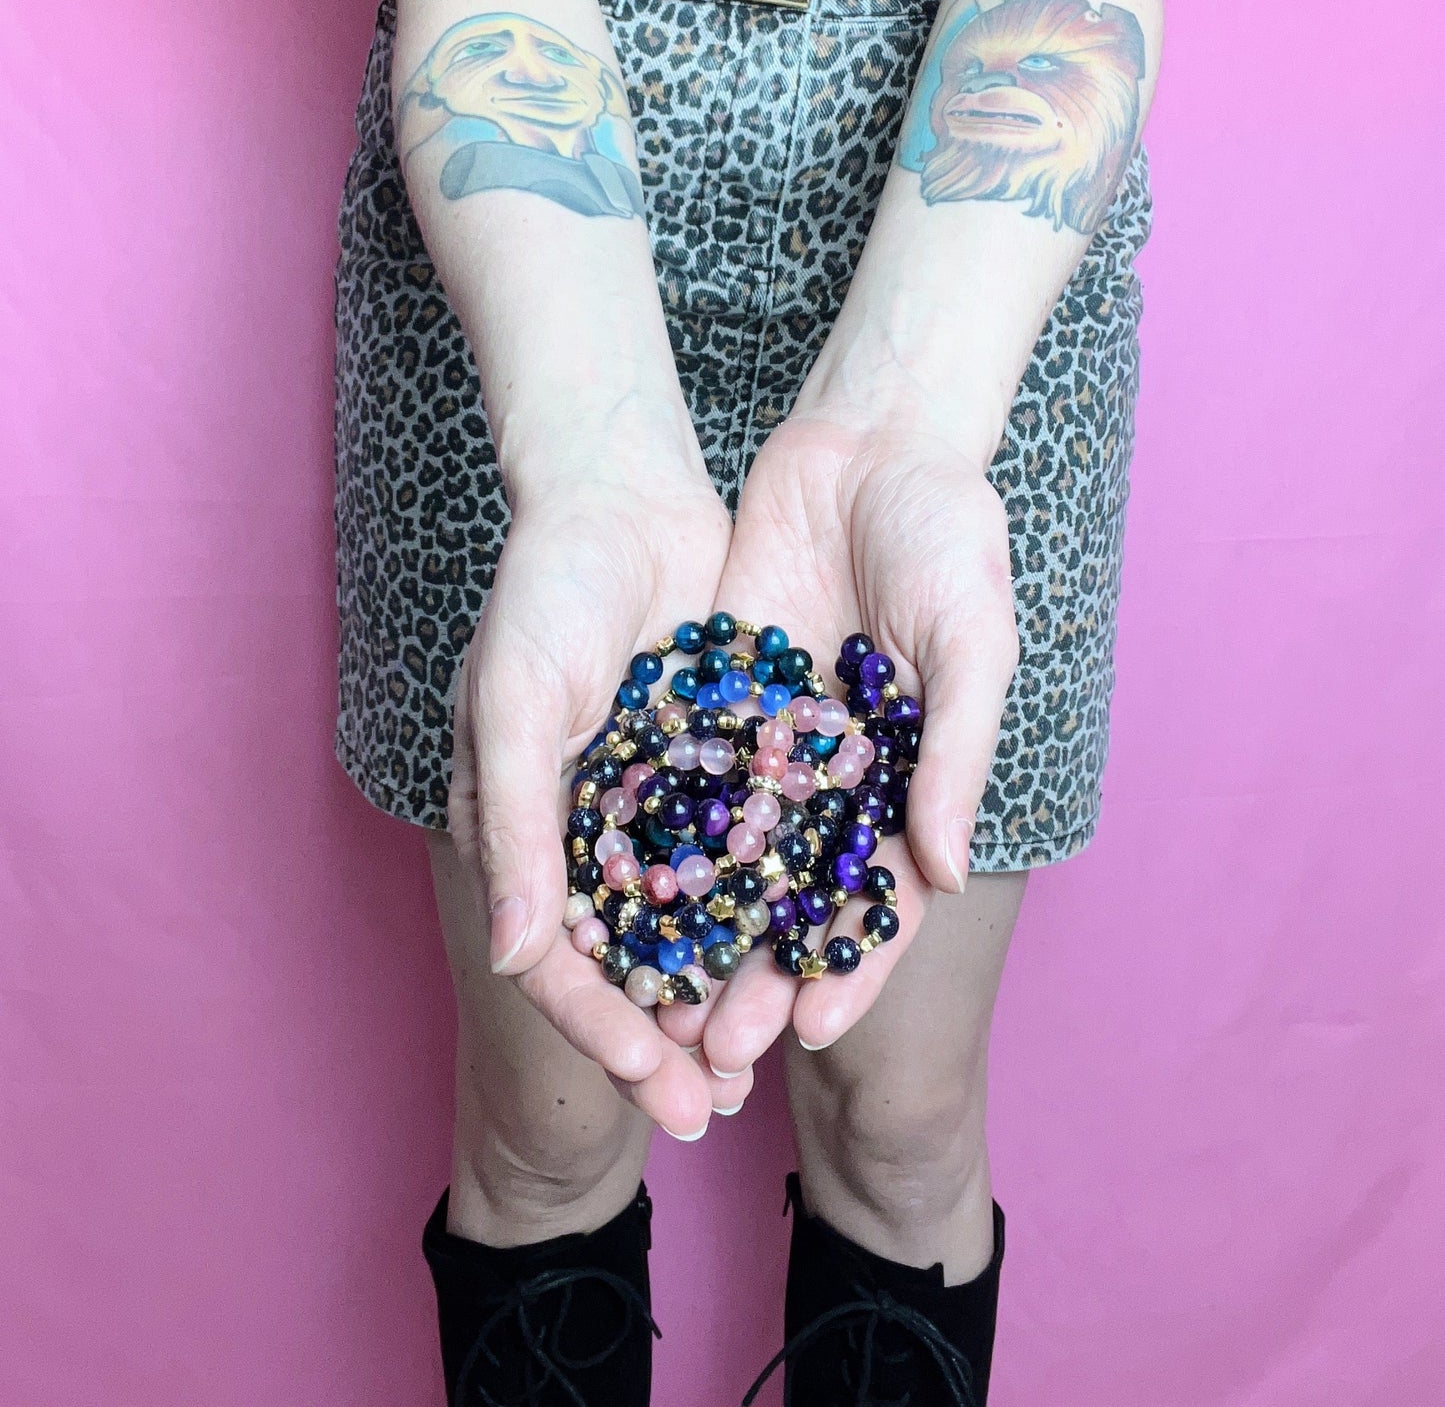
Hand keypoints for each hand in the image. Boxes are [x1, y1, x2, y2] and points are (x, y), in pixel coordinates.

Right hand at [448, 444, 746, 1137]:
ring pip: (699, 914)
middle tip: (721, 1109)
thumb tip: (521, 957)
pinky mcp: (720, 755)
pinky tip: (816, 947)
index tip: (658, 1082)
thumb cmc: (544, 591)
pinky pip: (750, 840)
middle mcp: (592, 824)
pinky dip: (775, 895)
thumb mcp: (517, 702)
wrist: (620, 488)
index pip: (561, 956)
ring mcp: (660, 793)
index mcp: (527, 827)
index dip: (602, 1027)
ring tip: (778, 1052)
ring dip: (732, 983)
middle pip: (635, 955)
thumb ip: (518, 826)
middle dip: (673, 1034)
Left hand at [665, 414, 1017, 1075]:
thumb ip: (956, 755)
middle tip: (716, 1044)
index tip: (811, 1027)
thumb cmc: (950, 539)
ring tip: (657, 997)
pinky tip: (609, 887)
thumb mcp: (971, 644)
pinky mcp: (717, 689)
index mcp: (910, 777)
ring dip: (699, 924)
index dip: (850, 963)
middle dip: (758, 969)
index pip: (881, 896)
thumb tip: (947, 871)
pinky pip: (682, 769)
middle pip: (794, 893)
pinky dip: (653, 828)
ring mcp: (772, 735)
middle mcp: (837, 773)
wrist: (875, 441)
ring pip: (729, 848)